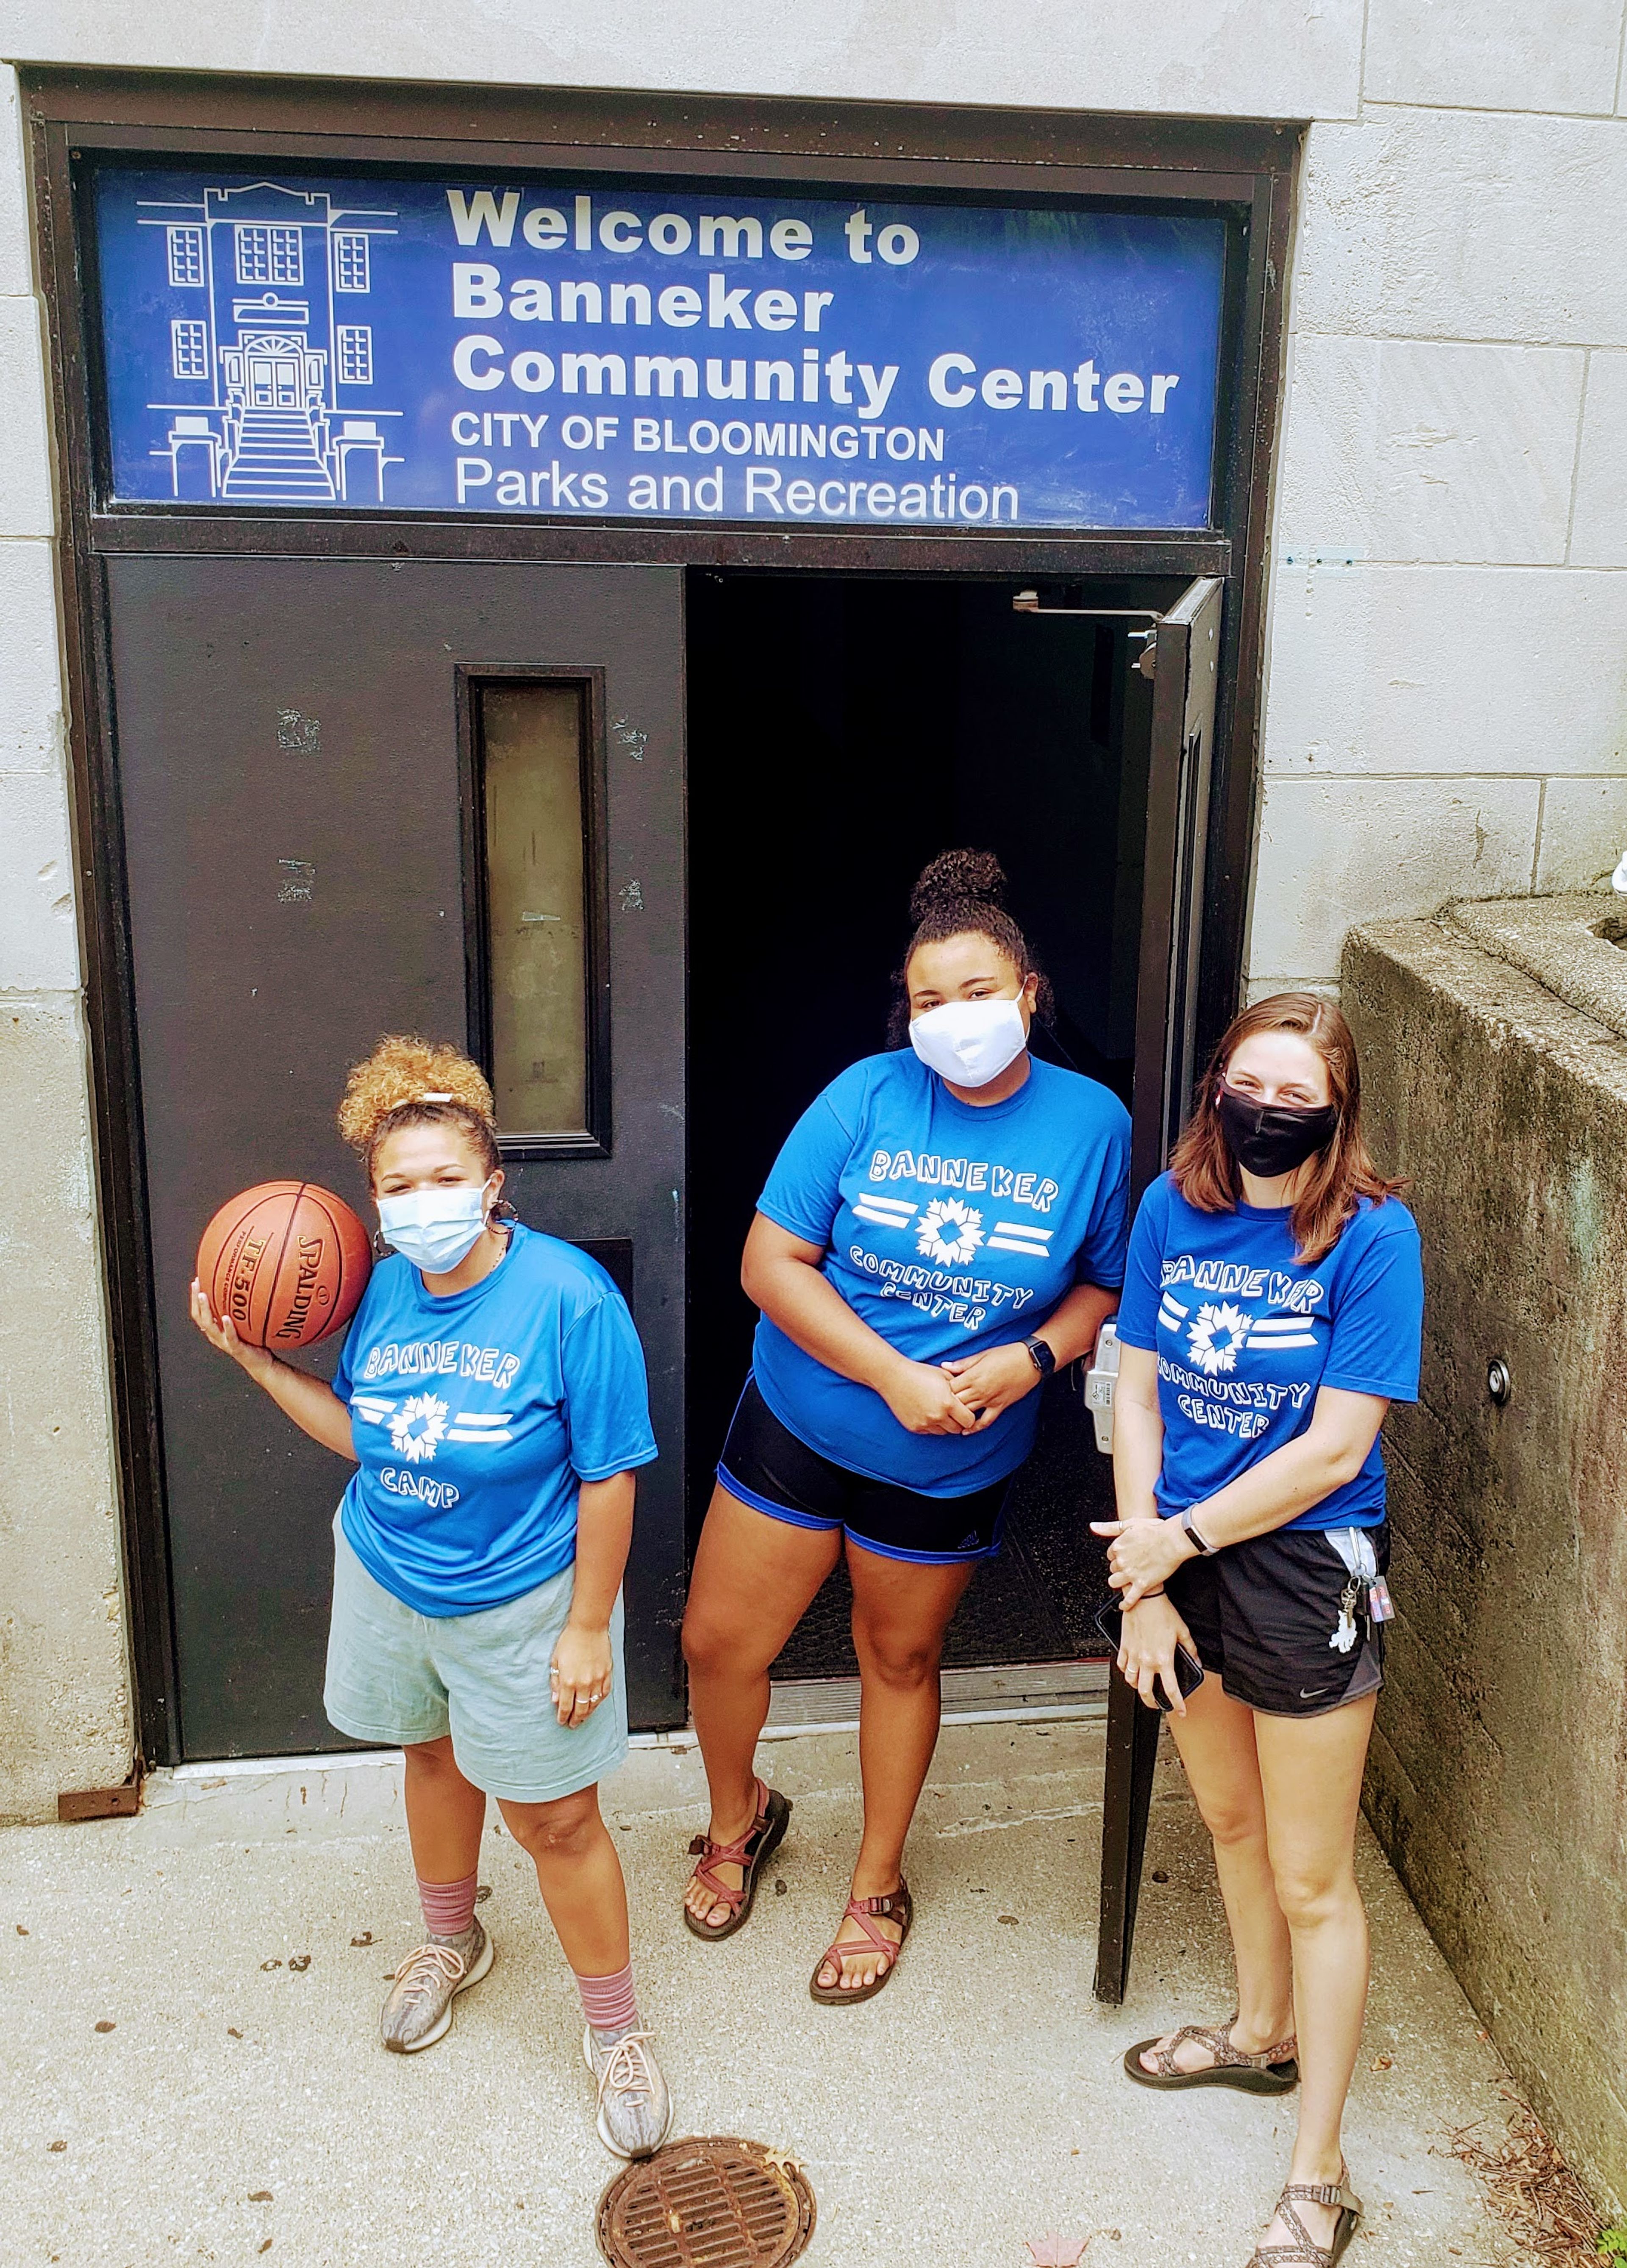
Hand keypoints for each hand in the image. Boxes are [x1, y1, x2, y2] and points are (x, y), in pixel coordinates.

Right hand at [189, 1278, 274, 1378]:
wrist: (261, 1363)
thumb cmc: (253, 1341)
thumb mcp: (243, 1323)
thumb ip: (239, 1311)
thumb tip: (243, 1290)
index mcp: (216, 1330)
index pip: (200, 1313)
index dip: (195, 1299)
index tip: (196, 1281)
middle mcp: (217, 1336)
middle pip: (200, 1317)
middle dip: (196, 1300)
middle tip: (196, 1284)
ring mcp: (225, 1342)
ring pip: (210, 1326)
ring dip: (206, 1310)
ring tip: (203, 1296)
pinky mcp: (236, 1348)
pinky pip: (230, 1337)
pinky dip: (227, 1327)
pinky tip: (226, 1318)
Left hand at [550, 1620, 613, 1727]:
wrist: (589, 1627)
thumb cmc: (570, 1640)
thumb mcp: (555, 1661)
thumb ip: (555, 1682)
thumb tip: (555, 1699)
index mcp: (568, 1681)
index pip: (565, 1707)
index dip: (563, 1717)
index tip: (561, 1721)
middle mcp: (583, 1684)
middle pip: (580, 1709)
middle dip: (575, 1719)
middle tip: (573, 1724)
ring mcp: (597, 1680)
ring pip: (593, 1704)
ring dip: (588, 1714)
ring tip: (583, 1717)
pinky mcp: (607, 1674)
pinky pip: (604, 1694)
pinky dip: (599, 1701)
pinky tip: (595, 1704)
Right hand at [879, 1357, 978, 1435]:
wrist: (893, 1377)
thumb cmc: (920, 1373)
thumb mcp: (944, 1376)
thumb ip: (960, 1388)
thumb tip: (970, 1397)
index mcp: (948, 1403)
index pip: (969, 1420)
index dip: (969, 1416)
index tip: (965, 1410)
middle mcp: (937, 1416)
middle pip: (957, 1429)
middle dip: (958, 1422)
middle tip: (954, 1412)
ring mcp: (925, 1423)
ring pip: (943, 1432)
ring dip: (944, 1424)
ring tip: (939, 1411)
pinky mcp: (914, 1427)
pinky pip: (929, 1431)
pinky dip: (931, 1425)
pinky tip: (927, 1412)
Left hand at [940, 1342, 1042, 1430]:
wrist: (1030, 1361)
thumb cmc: (1006, 1354)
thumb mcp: (983, 1354)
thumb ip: (963, 1363)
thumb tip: (944, 1366)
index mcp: (973, 1375)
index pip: (950, 1388)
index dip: (940, 1390)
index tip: (935, 1391)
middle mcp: (980, 1390)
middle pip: (956, 1402)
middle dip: (946, 1404)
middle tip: (938, 1406)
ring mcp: (990, 1400)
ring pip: (968, 1413)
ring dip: (957, 1416)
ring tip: (946, 1418)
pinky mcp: (1000, 1406)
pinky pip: (986, 1421)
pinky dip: (975, 1428)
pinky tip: (965, 1431)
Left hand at [1089, 1514, 1194, 1606]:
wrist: (1173, 1541)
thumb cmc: (1156, 1531)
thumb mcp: (1130, 1524)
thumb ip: (1109, 1528)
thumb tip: (1093, 1526)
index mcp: (1118, 1546)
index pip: (1110, 1555)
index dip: (1118, 1556)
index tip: (1126, 1555)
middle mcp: (1122, 1561)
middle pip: (1113, 1569)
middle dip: (1119, 1568)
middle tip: (1131, 1566)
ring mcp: (1131, 1574)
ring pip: (1114, 1583)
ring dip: (1119, 1583)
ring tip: (1126, 1581)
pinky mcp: (1142, 1584)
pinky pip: (1129, 1599)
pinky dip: (1126, 1604)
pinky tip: (1124, 1605)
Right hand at [1113, 1593, 1199, 1715]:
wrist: (1144, 1598)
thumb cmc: (1163, 1612)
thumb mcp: (1182, 1631)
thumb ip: (1191, 1649)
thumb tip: (1196, 1661)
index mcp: (1164, 1659)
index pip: (1171, 1690)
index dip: (1177, 1704)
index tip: (1181, 1710)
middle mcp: (1147, 1660)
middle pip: (1146, 1692)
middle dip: (1152, 1703)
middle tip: (1157, 1704)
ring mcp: (1134, 1655)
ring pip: (1131, 1681)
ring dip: (1138, 1688)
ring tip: (1144, 1688)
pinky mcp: (1124, 1647)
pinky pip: (1122, 1666)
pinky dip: (1126, 1672)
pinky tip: (1132, 1670)